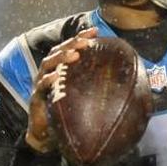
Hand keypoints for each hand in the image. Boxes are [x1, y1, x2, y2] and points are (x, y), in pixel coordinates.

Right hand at [25, 27, 98, 152]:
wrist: (47, 133)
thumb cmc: (67, 112)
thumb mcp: (84, 96)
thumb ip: (98, 87)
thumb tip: (131, 84)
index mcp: (60, 68)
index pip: (70, 48)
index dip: (81, 38)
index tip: (95, 31)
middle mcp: (49, 72)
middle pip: (57, 51)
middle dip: (71, 44)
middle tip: (85, 42)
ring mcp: (40, 83)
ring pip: (47, 64)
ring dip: (61, 57)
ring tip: (75, 54)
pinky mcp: (36, 97)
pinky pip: (41, 85)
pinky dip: (48, 79)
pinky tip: (56, 76)